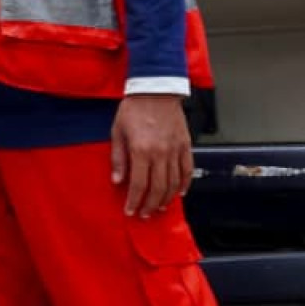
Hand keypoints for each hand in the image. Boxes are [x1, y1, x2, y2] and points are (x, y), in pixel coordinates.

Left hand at [112, 94, 192, 217]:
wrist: (155, 90)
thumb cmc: (133, 109)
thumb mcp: (117, 132)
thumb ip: (118, 158)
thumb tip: (118, 180)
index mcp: (141, 150)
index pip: (139, 184)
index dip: (134, 201)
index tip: (130, 211)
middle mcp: (160, 153)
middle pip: (158, 188)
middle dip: (150, 205)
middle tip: (144, 214)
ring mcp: (175, 150)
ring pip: (174, 183)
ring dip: (167, 199)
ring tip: (159, 207)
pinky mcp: (186, 145)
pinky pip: (187, 170)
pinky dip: (184, 184)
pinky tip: (179, 193)